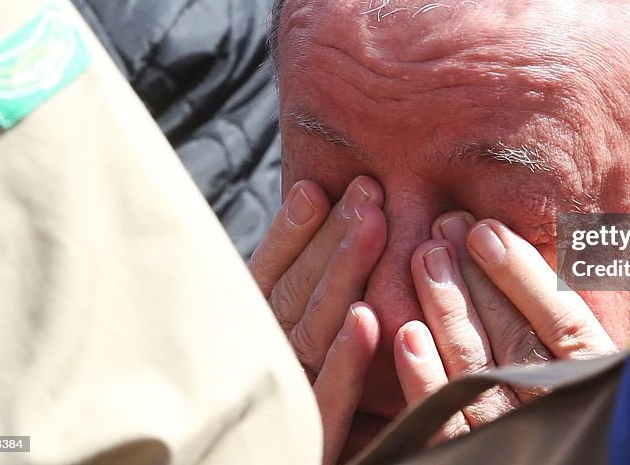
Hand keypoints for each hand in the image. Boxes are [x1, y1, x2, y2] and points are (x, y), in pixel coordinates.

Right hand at [249, 177, 386, 464]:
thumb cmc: (313, 410)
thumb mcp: (306, 353)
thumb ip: (310, 301)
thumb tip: (327, 224)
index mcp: (259, 345)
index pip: (270, 281)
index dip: (291, 236)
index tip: (315, 189)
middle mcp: (267, 370)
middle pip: (296, 297)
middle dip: (330, 238)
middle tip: (366, 190)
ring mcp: (287, 407)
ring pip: (313, 334)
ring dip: (341, 274)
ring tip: (370, 221)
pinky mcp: (313, 447)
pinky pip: (328, 404)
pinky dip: (345, 361)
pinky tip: (365, 319)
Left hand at [394, 213, 616, 440]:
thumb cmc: (587, 406)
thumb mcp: (600, 361)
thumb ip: (577, 314)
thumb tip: (527, 247)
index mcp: (595, 381)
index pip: (563, 321)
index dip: (522, 272)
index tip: (487, 229)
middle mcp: (554, 409)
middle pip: (514, 337)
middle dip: (476, 276)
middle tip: (445, 227)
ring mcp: (511, 435)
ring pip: (474, 369)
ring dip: (446, 309)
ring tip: (425, 257)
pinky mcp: (470, 459)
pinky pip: (445, 423)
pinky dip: (425, 379)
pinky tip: (407, 335)